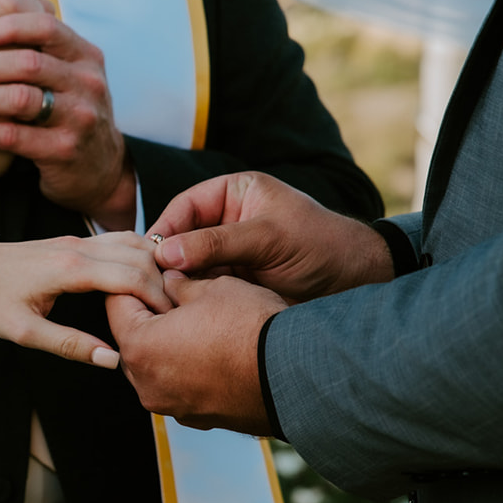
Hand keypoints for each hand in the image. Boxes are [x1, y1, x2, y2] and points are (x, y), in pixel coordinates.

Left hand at [0, 0, 133, 228]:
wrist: (98, 171)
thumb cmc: (69, 115)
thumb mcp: (68, 76)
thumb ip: (42, 47)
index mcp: (85, 56)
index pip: (46, 26)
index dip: (8, 26)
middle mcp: (87, 83)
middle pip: (29, 62)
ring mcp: (80, 117)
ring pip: (21, 99)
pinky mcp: (65, 150)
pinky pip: (14, 137)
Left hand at [0, 232, 169, 367]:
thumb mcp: (24, 332)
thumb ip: (71, 345)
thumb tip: (114, 359)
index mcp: (69, 268)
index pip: (132, 276)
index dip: (159, 298)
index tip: (175, 322)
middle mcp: (78, 246)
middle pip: (142, 256)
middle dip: (167, 283)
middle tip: (182, 313)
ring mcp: (78, 239)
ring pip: (136, 242)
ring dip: (158, 266)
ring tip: (172, 298)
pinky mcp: (76, 240)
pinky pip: (121, 241)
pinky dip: (143, 257)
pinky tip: (151, 280)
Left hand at [107, 271, 283, 432]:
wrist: (296, 374)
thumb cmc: (252, 327)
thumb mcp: (211, 288)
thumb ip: (178, 283)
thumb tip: (168, 279)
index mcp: (139, 348)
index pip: (116, 305)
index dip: (132, 281)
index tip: (148, 271)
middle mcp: (147, 385)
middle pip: (132, 339)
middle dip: (149, 314)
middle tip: (172, 292)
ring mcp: (171, 406)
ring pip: (156, 366)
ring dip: (168, 343)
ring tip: (197, 321)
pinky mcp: (196, 418)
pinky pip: (180, 386)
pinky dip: (189, 368)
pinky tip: (214, 350)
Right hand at [148, 172, 393, 302]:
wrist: (355, 284)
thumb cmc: (320, 246)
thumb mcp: (268, 238)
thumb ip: (217, 243)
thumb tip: (165, 253)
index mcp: (235, 193)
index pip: (186, 205)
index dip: (165, 227)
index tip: (148, 253)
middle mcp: (227, 220)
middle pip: (182, 237)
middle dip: (166, 258)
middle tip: (148, 281)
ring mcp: (229, 253)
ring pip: (189, 265)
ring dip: (177, 281)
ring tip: (162, 299)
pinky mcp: (234, 281)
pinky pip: (203, 287)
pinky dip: (192, 297)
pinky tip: (181, 309)